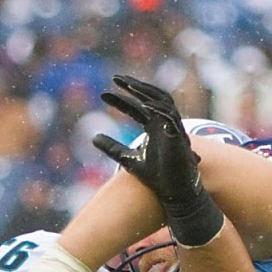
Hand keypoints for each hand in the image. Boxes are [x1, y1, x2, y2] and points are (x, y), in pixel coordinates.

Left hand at [91, 74, 224, 247]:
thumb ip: (112, 148)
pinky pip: (171, 117)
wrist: (174, 192)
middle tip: (114, 78)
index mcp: (154, 127)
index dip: (120, 100)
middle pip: (150, 97)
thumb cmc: (156, 177)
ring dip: (146, 92)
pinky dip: (159, 109)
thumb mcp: (127, 160)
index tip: (103, 95)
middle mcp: (164, 123)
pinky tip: (144, 104)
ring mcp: (173, 127)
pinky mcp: (179, 136)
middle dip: (134, 86)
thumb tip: (93, 138)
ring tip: (128, 85)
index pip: (137, 107)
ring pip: (162, 101)